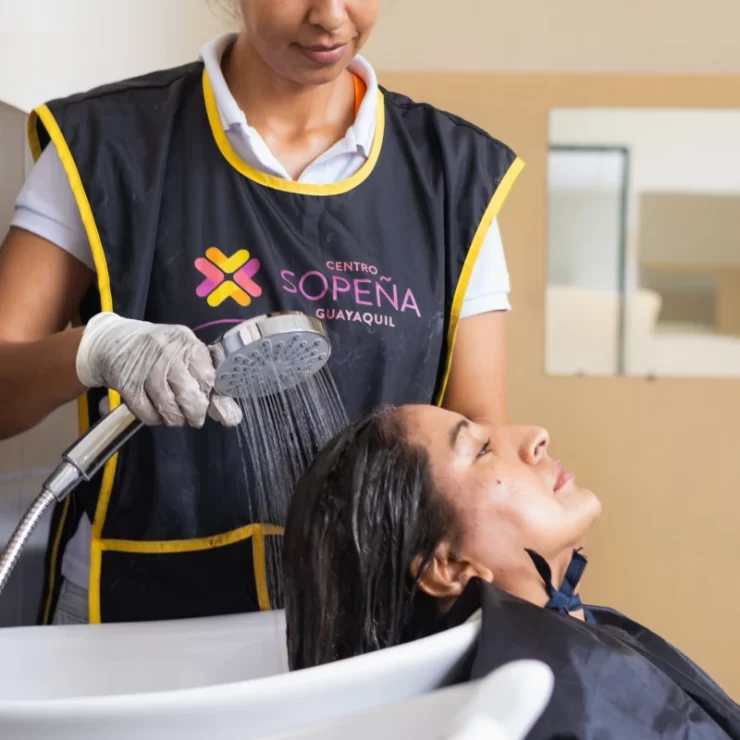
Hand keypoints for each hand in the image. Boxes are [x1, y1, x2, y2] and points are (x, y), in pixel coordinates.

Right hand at [76, 313, 241, 427]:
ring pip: (169, 408)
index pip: (208, 377)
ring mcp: (146, 370)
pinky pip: (148, 414)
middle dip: (196, 413)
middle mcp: (167, 354)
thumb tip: (232, 415)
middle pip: (190, 396)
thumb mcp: (184, 352)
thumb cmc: (157, 349)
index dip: (211, 395)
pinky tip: (158, 413)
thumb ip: (207, 379)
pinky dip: (156, 419)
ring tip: (178, 416)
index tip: (209, 401)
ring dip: (176, 419)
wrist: (111, 342)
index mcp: (186, 343)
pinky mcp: (128, 385)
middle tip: (196, 417)